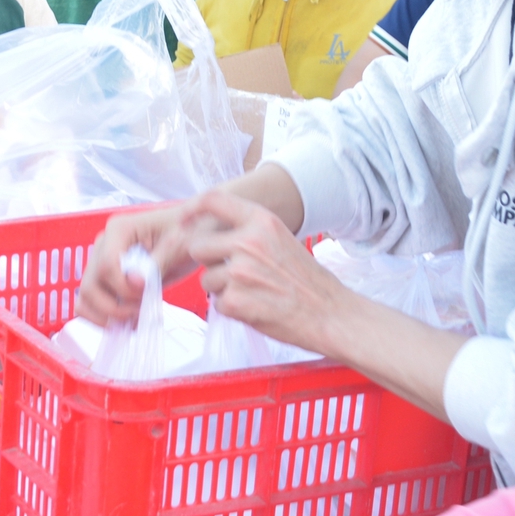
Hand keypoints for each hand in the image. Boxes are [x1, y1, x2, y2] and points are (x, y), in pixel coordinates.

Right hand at [77, 205, 197, 325]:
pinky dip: (103, 318)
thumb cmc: (192, 233)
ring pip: (84, 298)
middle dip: (114, 306)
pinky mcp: (107, 280)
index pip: (106, 264)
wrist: (196, 235)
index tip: (146, 290)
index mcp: (119, 230)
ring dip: (105, 316)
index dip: (123, 286)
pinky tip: (129, 322)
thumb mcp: (182, 244)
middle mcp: (103, 245)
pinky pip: (90, 304)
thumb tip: (136, 282)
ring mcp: (101, 263)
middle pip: (90, 285)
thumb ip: (158, 262)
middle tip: (140, 311)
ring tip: (133, 321)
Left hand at [183, 191, 345, 355]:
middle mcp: (248, 242)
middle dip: (209, 261)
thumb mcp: (280, 239)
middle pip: (198, 246)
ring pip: (206, 279)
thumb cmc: (306, 280)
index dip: (191, 211)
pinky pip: (216, 303)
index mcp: (261, 221)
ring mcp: (240, 272)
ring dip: (221, 289)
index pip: (213, 200)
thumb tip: (212, 233)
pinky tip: (256, 308)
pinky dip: (232, 309)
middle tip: (234, 273)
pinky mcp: (235, 301)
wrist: (331, 314)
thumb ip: (248, 232)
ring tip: (253, 292)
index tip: (183, 223)